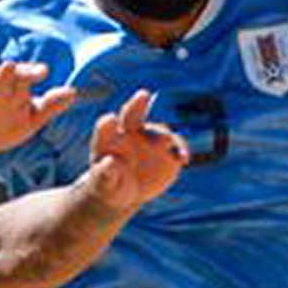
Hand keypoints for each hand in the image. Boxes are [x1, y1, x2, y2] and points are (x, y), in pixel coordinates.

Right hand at [0, 60, 78, 162]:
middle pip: (15, 76)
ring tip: (9, 66)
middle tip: (39, 71)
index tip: (44, 71)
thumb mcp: (32, 119)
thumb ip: (51, 106)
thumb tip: (73, 93)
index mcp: (18, 91)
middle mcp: (4, 90)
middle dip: (25, 72)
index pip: (28, 76)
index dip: (35, 71)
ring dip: (3, 74)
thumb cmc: (6, 126)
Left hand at [83, 89, 187, 209]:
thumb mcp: (104, 185)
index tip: (110, 119)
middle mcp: (129, 132)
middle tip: (142, 95)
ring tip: (166, 142)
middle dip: (137, 104)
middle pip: (132, 114)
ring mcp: (150, 138)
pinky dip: (181, 149)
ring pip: (159, 130)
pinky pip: (177, 145)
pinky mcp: (168, 150)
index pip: (106, 127)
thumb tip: (108, 162)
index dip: (107, 123)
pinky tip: (182, 159)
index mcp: (108, 138)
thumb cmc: (110, 187)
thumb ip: (104, 174)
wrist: (127, 192)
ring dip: (163, 134)